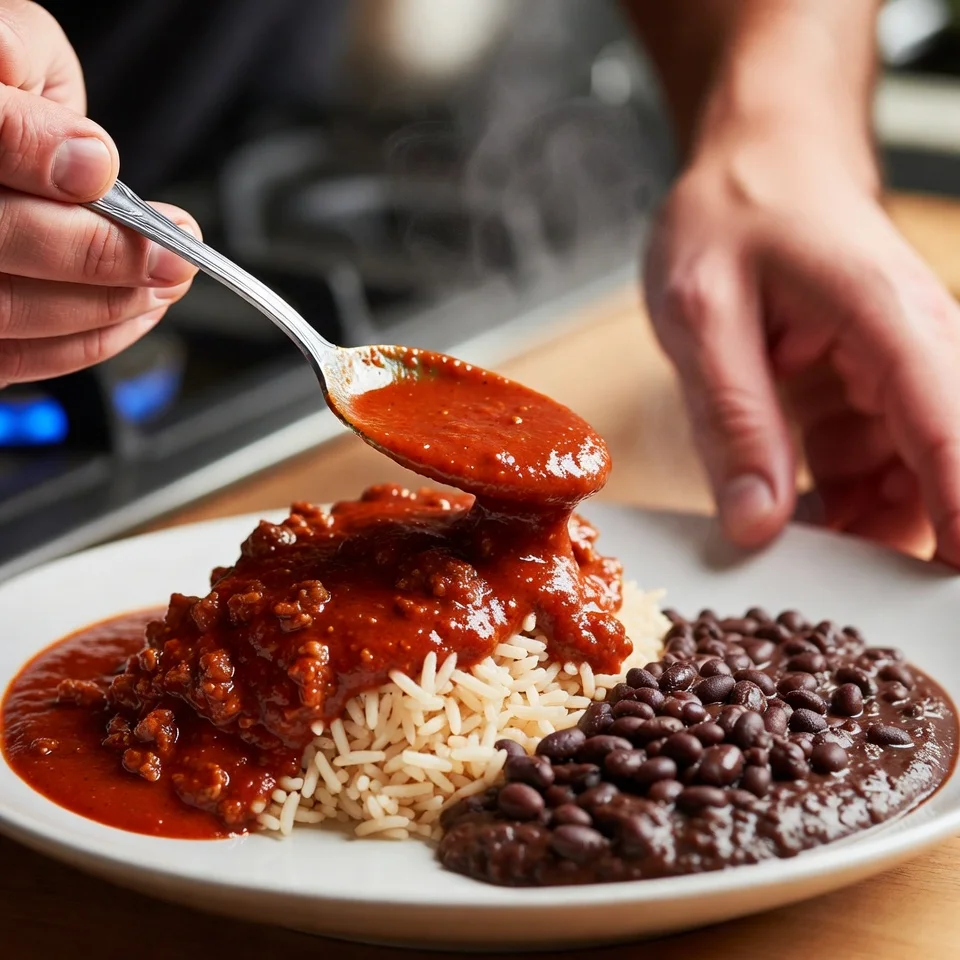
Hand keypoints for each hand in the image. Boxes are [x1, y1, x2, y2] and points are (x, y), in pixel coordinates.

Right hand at [0, 0, 198, 385]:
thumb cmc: (10, 96)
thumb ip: (28, 59)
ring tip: (167, 278)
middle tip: (172, 251)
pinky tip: (141, 310)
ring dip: (108, 302)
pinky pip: (24, 355)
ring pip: (13, 309)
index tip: (100, 166)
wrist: (1, 134)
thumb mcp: (21, 49)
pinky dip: (93, 340)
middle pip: (2, 239)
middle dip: (99, 251)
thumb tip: (75, 143)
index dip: (37, 152)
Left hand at [644, 127, 959, 563]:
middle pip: (945, 473)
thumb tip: (759, 523)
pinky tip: (788, 525)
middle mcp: (919, 352)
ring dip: (864, 536)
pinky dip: (838, 507)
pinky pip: (874, 471)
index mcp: (891, 321)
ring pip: (911, 485)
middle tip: (840, 617)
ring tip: (797, 574)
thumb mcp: (703, 314)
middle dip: (906, 551)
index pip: (952, 435)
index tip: (947, 600)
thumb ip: (732, 418)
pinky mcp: (874, 392)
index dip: (959, 523)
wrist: (756, 158)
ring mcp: (902, 376)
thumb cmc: (731, 212)